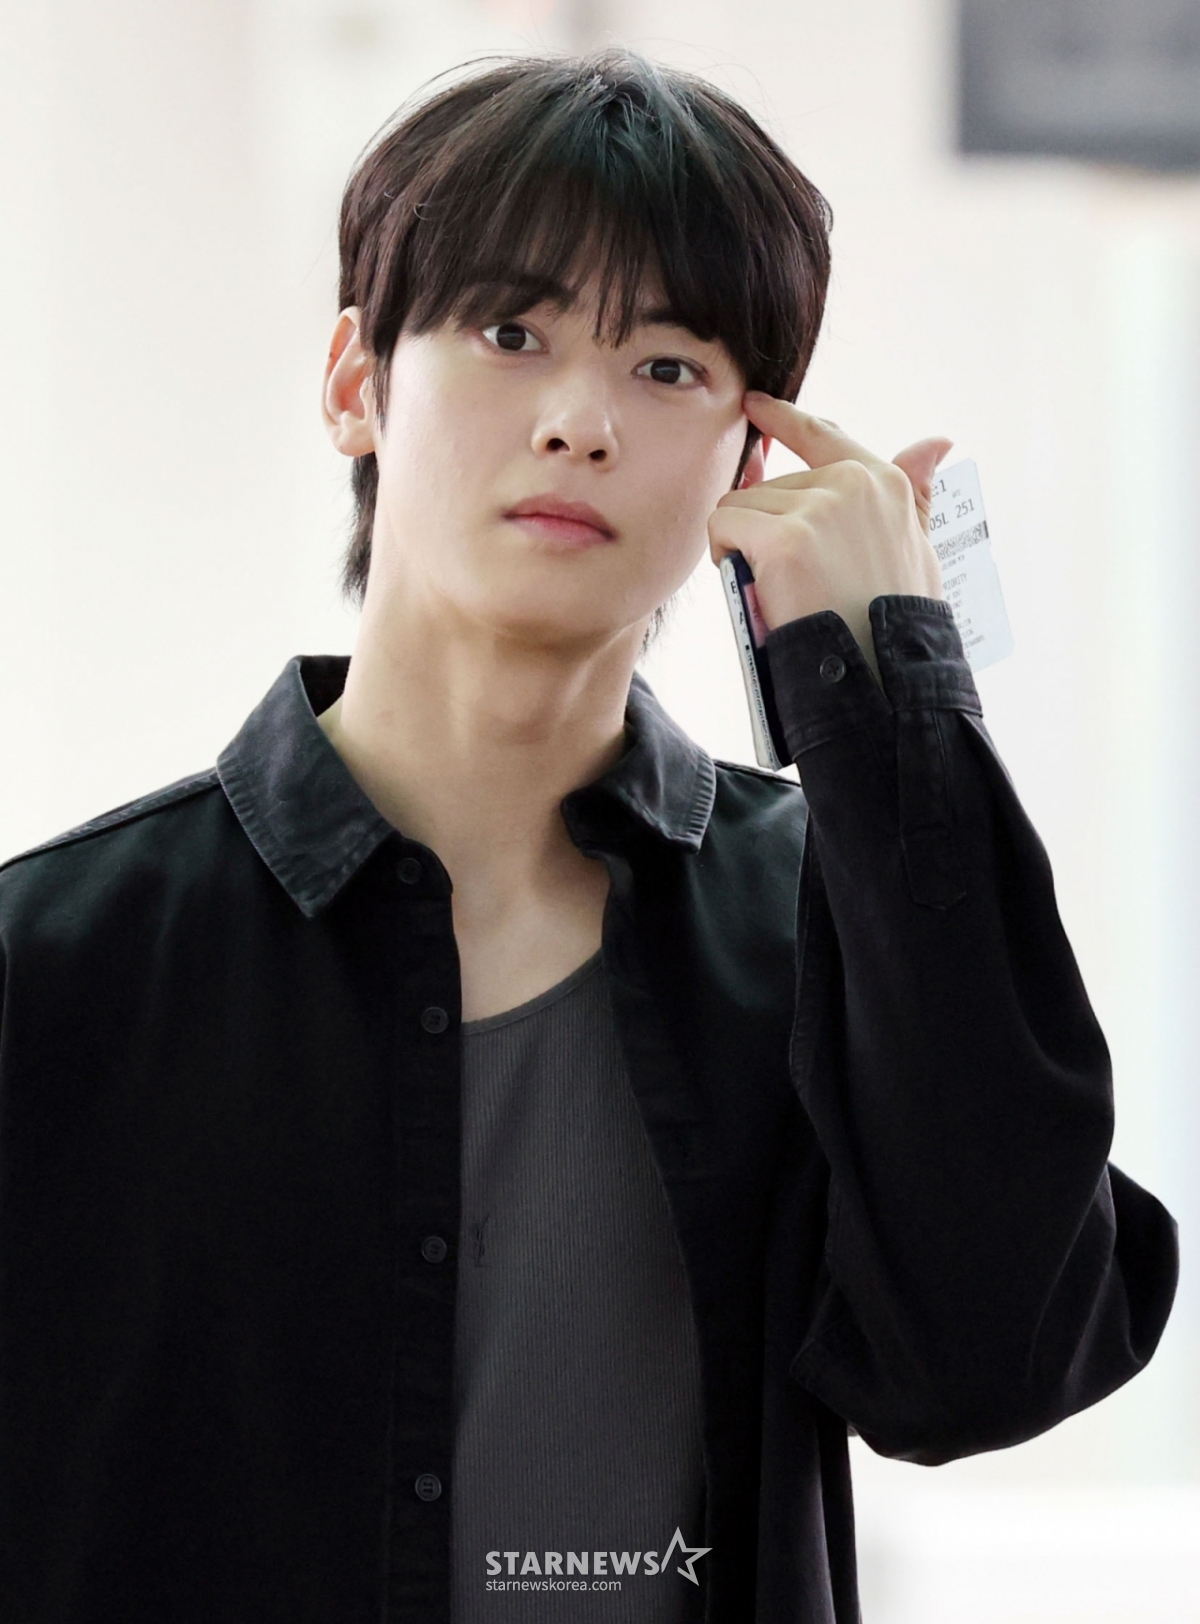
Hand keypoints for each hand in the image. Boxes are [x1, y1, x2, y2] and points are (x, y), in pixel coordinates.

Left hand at [708, 392, 952, 680]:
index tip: (754, 405)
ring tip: (776, 587)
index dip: (783, 419)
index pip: (822, 435)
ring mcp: (818, 508)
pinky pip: (724, 525)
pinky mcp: (784, 537)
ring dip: (743, 545)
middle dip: (764, 528)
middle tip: (788, 580)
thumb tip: (936, 442)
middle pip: (770, 486)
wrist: (883, 676)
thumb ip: (916, 495)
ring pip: (741, 506)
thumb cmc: (896, 622)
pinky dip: (723, 554)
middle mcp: (853, 483)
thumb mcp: (917, 548)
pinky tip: (752, 583)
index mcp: (884, 481)